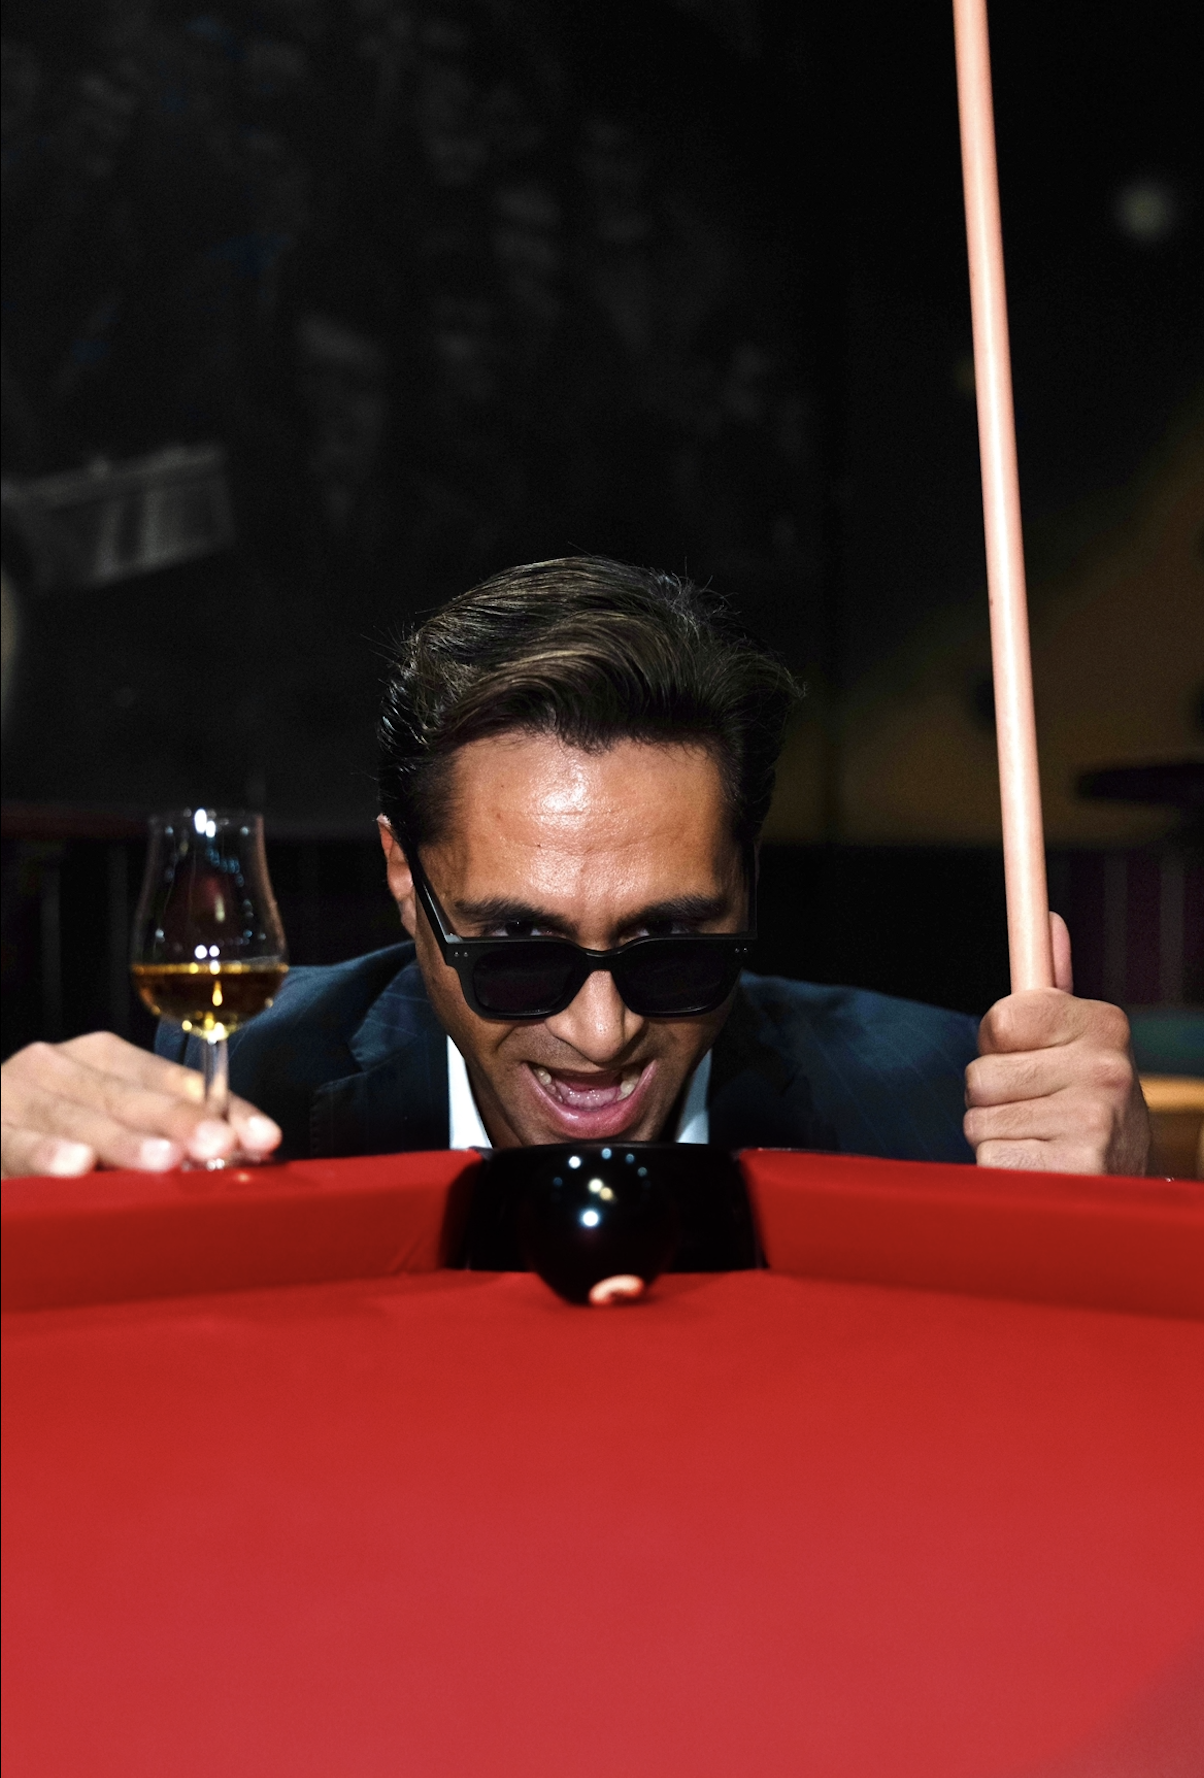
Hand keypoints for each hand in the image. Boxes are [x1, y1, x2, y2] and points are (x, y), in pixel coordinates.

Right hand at [1, 1032, 280, 1178]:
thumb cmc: (52, 1133)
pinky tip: (77, 1165)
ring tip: (163, 1160)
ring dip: (125, 1140)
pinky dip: (48, 1153)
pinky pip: (20, 1141)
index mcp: (104, 1058)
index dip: (222, 1109)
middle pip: (132, 1095)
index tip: (263, 1137)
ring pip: (81, 1117)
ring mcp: (21, 1093)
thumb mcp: (113, 1129)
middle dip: (181, 1122)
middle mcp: (62, 1065)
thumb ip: (171, 1136)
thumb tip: (245, 1153)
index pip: (176, 1080)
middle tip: (218, 1145)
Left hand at [964, 913, 1149, 1175]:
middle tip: (1035, 1112)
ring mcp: (1093, 1121)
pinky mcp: (1074, 1169)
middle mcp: (1105, 1069)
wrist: (1122, 1189)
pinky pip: (989, 1160)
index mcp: (1102, 1026)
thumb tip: (1048, 920)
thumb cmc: (1085, 1108)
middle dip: (992, 1100)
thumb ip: (1053, 989)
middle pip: (979, 1075)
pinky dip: (1003, 1172)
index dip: (997, 1047)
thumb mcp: (1079, 1044)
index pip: (1000, 1019)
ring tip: (1040, 1142)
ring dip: (996, 1137)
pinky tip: (1040, 1170)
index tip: (1026, 1060)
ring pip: (978, 1121)